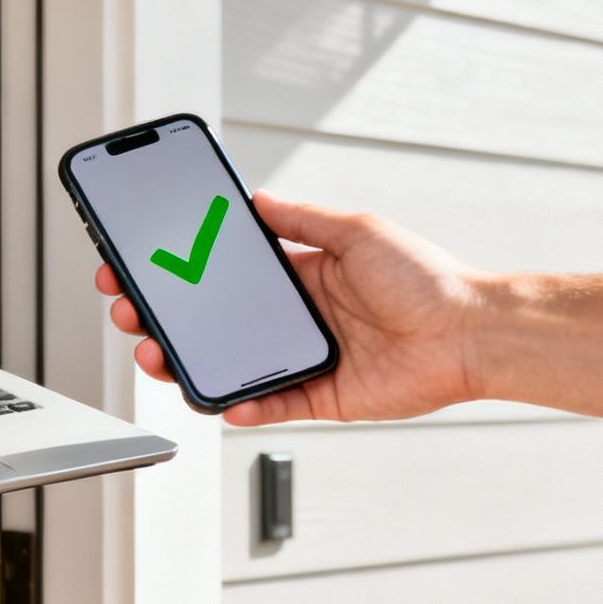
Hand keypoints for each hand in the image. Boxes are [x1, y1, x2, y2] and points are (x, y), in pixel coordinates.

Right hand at [96, 192, 485, 425]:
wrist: (472, 331)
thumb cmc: (428, 278)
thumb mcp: (357, 231)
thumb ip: (302, 220)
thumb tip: (256, 199)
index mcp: (301, 276)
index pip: (225, 274)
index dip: (181, 272)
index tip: (141, 264)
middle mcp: (297, 319)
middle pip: (214, 322)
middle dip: (164, 316)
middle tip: (129, 309)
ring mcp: (305, 359)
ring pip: (230, 366)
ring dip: (188, 362)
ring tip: (156, 354)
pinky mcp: (322, 397)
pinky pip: (271, 405)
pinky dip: (242, 404)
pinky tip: (220, 397)